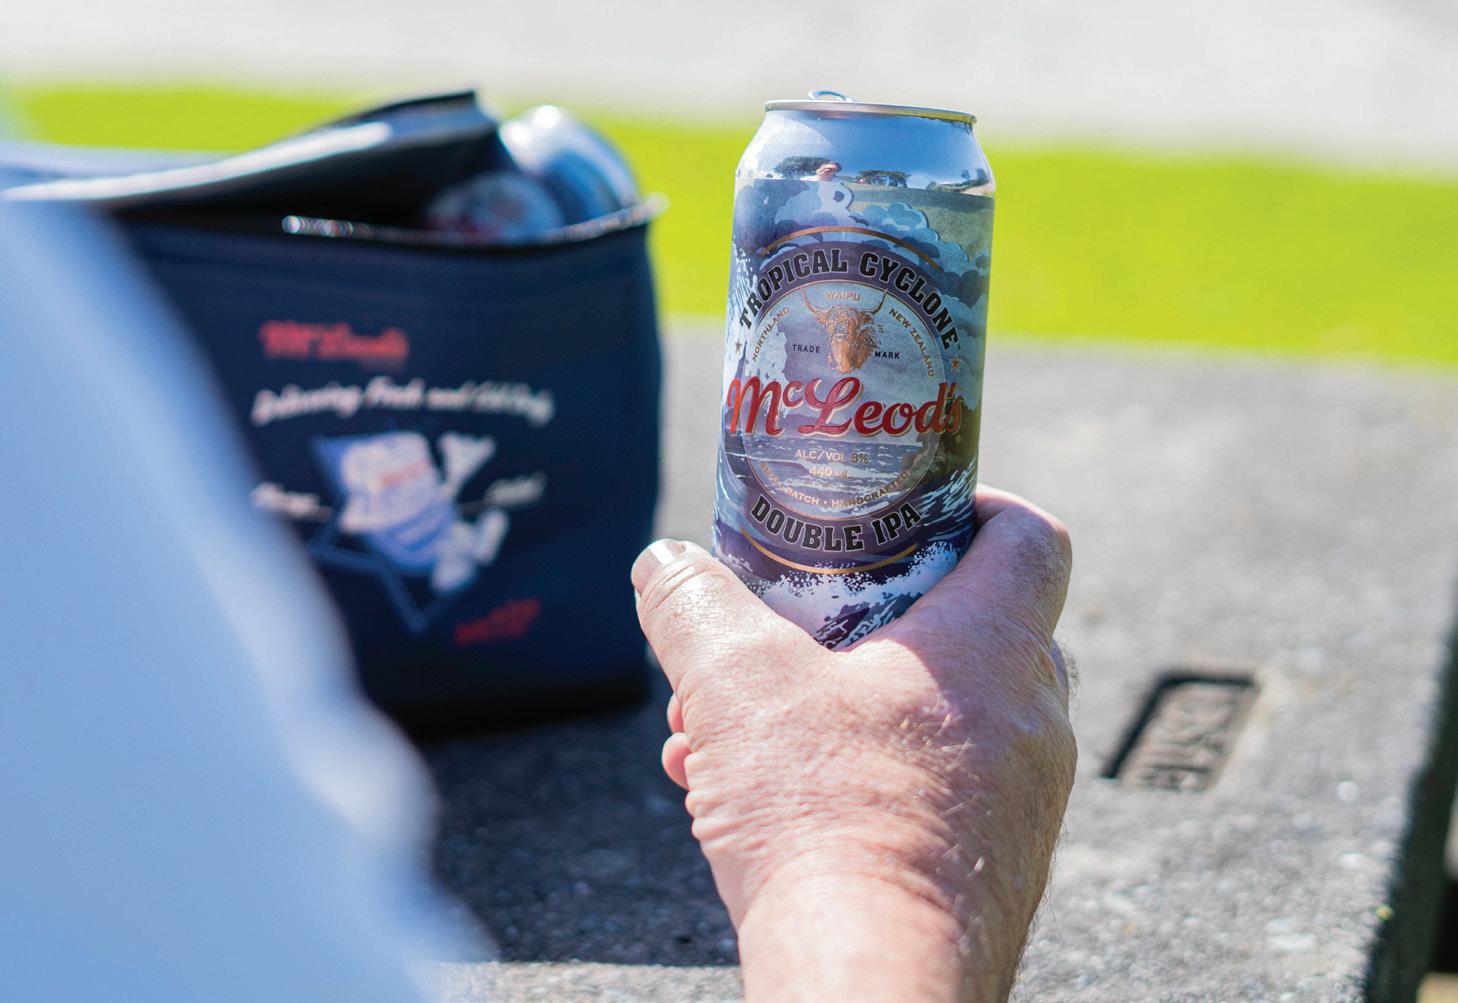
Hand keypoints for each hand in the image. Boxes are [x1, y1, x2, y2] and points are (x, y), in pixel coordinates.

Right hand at [631, 487, 1075, 1002]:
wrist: (870, 986)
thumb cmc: (825, 824)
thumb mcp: (735, 686)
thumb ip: (695, 608)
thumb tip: (666, 566)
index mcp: (991, 649)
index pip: (1027, 538)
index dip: (975, 504)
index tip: (909, 514)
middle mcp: (1029, 720)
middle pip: (964, 628)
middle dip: (858, 625)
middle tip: (784, 639)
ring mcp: (1021, 801)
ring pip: (930, 719)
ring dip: (832, 710)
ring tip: (731, 738)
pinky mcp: (991, 865)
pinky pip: (930, 790)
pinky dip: (851, 778)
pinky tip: (754, 805)